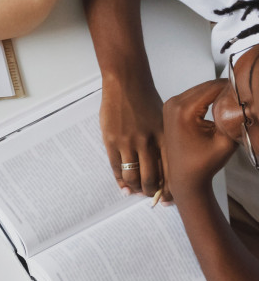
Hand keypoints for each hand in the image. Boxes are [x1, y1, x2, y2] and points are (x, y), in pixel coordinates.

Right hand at [101, 76, 167, 198]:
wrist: (126, 83)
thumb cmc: (145, 98)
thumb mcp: (162, 118)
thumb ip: (162, 138)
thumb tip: (161, 159)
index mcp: (164, 136)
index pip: (169, 168)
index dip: (169, 186)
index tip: (169, 197)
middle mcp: (148, 142)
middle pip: (151, 176)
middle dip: (152, 191)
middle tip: (152, 197)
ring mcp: (128, 142)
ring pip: (133, 175)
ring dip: (135, 188)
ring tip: (136, 193)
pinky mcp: (112, 141)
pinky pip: (116, 167)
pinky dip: (120, 180)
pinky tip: (123, 187)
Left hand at [162, 80, 238, 201]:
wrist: (184, 177)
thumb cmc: (204, 162)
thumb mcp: (226, 140)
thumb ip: (235, 117)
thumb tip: (244, 100)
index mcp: (184, 110)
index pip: (215, 86)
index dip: (234, 88)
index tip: (247, 96)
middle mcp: (173, 103)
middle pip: (208, 85)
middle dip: (227, 90)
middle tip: (242, 101)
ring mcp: (170, 105)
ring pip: (202, 89)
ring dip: (218, 94)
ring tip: (232, 106)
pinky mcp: (172, 108)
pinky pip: (195, 96)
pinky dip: (209, 99)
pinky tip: (220, 109)